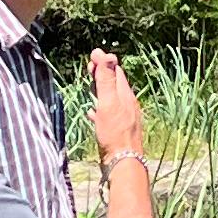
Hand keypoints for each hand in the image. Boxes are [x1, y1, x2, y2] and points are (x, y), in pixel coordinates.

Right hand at [86, 50, 148, 166]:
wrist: (122, 163)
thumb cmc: (115, 134)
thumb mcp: (108, 102)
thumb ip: (106, 79)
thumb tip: (104, 54)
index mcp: (125, 95)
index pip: (116, 71)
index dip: (104, 62)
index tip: (92, 58)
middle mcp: (128, 104)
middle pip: (115, 84)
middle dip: (103, 75)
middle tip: (90, 69)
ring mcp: (124, 118)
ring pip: (112, 99)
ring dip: (101, 91)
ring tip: (91, 87)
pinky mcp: (119, 130)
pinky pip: (109, 115)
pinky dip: (100, 110)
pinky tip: (93, 113)